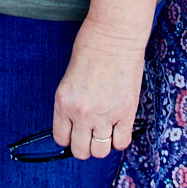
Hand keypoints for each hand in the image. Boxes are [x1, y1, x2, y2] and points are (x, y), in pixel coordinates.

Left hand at [52, 24, 143, 159]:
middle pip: (80, 150)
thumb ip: (72, 104)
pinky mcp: (126, 112)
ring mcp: (104, 115)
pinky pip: (122, 142)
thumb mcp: (70, 79)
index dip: (69, 139)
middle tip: (91, 136)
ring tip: (106, 132)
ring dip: (103, 145)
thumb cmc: (91, 49)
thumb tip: (79, 126)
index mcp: (63, 102)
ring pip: (100, 151)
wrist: (114, 36)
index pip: (61, 138)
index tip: (75, 134)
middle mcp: (81, 112)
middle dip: (85, 147)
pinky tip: (119, 128)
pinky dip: (120, 139)